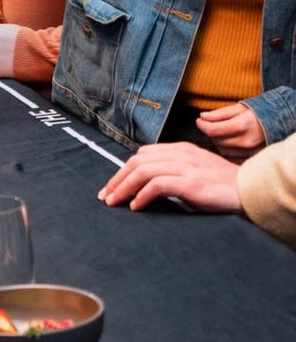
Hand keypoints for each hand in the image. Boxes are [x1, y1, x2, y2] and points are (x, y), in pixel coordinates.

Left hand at [97, 142, 241, 212]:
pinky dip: (142, 195)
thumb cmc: (222, 185)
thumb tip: (148, 186)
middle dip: (117, 178)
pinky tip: (136, 206)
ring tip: (114, 202)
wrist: (248, 188)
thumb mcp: (195, 171)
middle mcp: (180, 153)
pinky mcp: (190, 182)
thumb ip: (174, 172)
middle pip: (138, 161)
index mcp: (181, 149)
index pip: (144, 154)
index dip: (124, 169)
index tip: (113, 186)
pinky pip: (157, 185)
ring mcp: (185, 166)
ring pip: (143, 170)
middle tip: (106, 196)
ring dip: (123, 187)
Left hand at [196, 103, 265, 160]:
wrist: (277, 123)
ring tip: (222, 132)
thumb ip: (219, 113)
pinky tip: (228, 142)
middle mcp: (245, 141)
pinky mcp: (249, 158)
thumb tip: (203, 116)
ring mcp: (248, 152)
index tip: (199, 121)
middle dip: (210, 132)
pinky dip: (225, 150)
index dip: (202, 125)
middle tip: (210, 124)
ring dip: (217, 141)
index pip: (213, 130)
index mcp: (242, 125)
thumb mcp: (239, 108)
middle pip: (216, 140)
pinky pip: (230, 157)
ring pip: (221, 149)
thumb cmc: (257, 113)